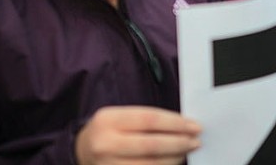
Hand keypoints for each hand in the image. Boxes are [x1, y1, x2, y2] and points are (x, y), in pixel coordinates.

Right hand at [75, 106, 200, 164]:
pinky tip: (172, 162)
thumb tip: (182, 125)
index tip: (194, 125)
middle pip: (152, 145)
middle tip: (196, 140)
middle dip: (179, 143)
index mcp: (109, 120)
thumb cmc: (108, 130)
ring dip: (174, 159)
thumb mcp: (119, 116)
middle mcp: (106, 144)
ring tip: (186, 152)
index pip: (150, 120)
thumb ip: (145, 119)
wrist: (80, 151)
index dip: (176, 123)